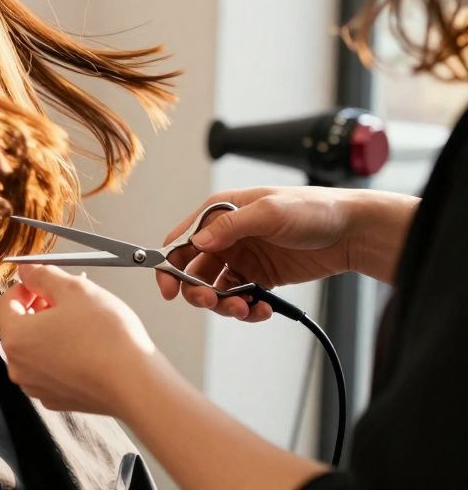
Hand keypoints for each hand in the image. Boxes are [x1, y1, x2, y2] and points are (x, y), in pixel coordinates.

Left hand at [0, 264, 162, 415]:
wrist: (136, 383)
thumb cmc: (107, 338)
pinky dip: (63, 354)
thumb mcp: (74, 289)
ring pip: (36, 348)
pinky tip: (87, 346)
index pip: (5, 304)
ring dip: (51, 331)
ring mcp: (38, 386)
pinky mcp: (59, 399)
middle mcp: (19, 367)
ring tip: (81, 321)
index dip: (24, 288)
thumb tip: (27, 272)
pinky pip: (52, 369)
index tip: (43, 283)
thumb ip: (43, 275)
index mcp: (16, 338)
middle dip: (39, 308)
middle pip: (19, 327)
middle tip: (67, 299)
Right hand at [158, 187, 416, 320]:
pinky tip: (262, 309)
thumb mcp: (270, 212)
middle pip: (193, 271)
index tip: (169, 288)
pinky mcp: (259, 278)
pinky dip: (246, 309)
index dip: (169, 265)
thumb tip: (197, 242)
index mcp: (220, 213)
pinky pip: (240, 299)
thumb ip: (230, 225)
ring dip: (223, 305)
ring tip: (244, 309)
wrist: (351, 232)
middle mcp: (226, 237)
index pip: (182, 241)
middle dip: (197, 291)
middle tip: (211, 302)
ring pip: (216, 289)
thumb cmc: (313, 210)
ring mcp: (242, 259)